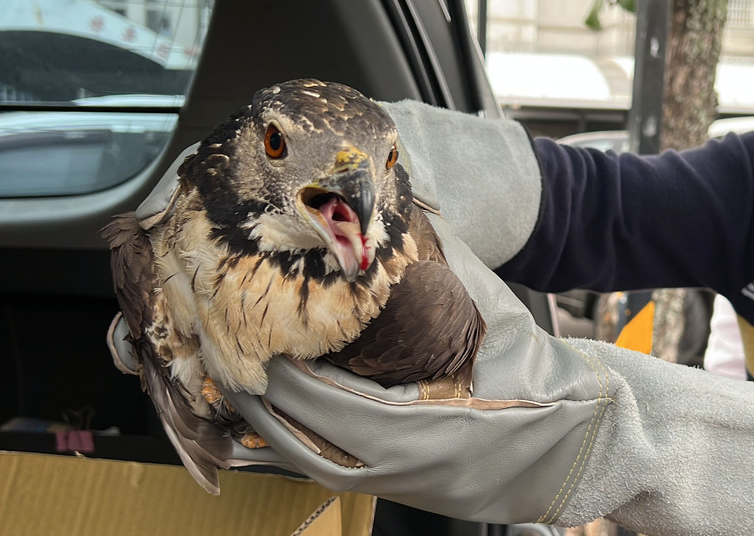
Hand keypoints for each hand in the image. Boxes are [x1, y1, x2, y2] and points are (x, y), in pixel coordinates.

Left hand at [223, 211, 614, 524]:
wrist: (577, 447)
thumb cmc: (541, 386)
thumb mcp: (500, 323)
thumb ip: (451, 270)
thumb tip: (412, 220)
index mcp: (418, 428)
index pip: (322, 401)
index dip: (278, 368)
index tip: (252, 333)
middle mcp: (395, 466)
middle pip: (298, 436)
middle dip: (258, 394)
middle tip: (231, 352)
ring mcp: (393, 485)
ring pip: (304, 463)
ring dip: (266, 423)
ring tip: (240, 382)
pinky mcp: (394, 489)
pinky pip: (325, 472)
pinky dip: (293, 443)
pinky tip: (272, 418)